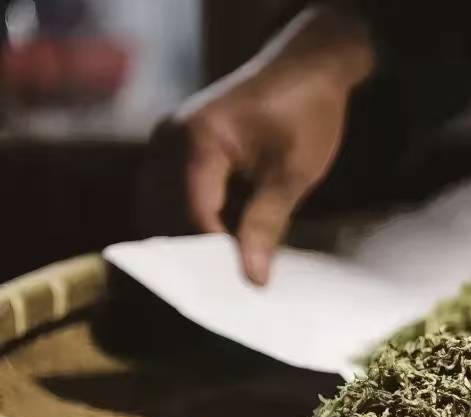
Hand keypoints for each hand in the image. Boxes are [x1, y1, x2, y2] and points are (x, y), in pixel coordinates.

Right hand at [145, 7, 372, 284]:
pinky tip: (220, 244)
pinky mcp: (174, 149)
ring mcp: (166, 142)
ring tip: (225, 274)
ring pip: (161, 209)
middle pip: (166, 215)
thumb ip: (267, 224)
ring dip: (188, 240)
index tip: (239, 290)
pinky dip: (189, 221)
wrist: (306, 69)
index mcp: (197, 140)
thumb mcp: (293, 174)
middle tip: (230, 290)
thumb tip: (253, 279)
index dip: (212, 256)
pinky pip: (169, 195)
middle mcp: (169, 139)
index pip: (192, 214)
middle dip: (194, 254)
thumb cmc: (306, 114)